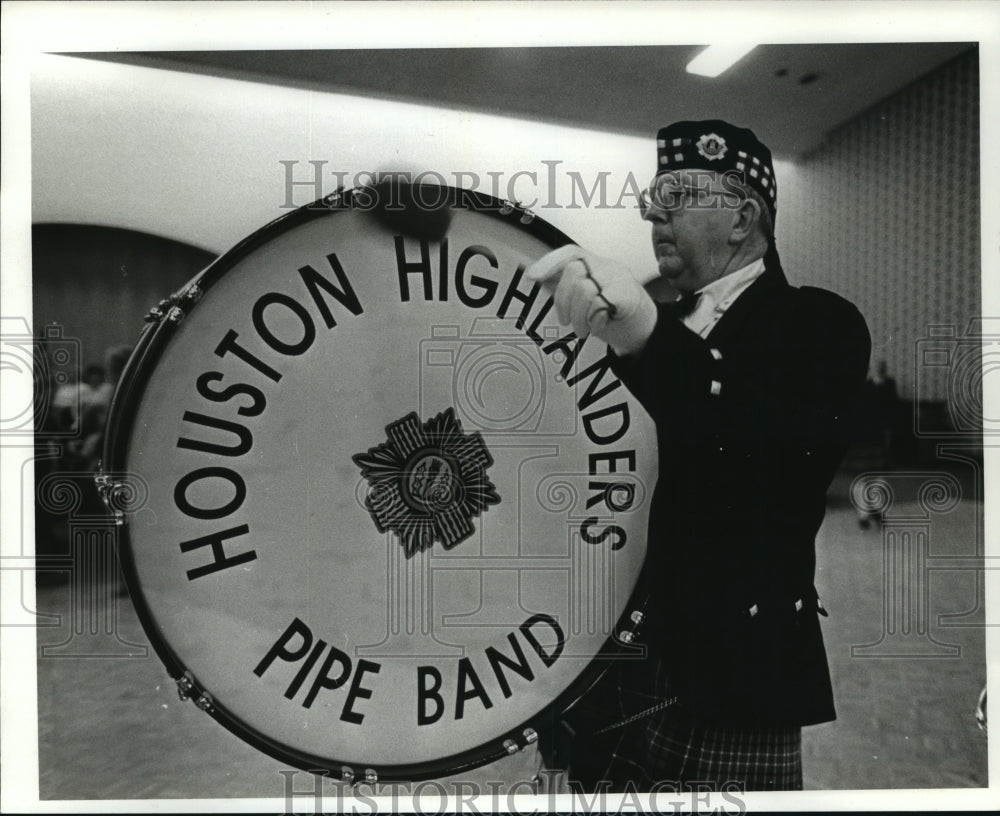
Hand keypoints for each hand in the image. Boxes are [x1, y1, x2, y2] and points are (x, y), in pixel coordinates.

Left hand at [525, 246, 656, 355]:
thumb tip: (536, 275)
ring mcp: (620, 278)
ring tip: (582, 330)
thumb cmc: (611, 312)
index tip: (532, 276)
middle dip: (563, 302)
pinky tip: (597, 327)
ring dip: (578, 317)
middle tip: (566, 322)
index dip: (549, 262)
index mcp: (595, 264)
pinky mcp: (629, 295)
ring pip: (584, 290)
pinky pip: (601, 304)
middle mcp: (607, 266)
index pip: (570, 253)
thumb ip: (563, 287)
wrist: (645, 329)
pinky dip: (594, 321)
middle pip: (573, 271)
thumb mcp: (584, 298)